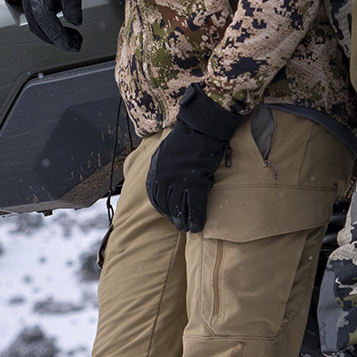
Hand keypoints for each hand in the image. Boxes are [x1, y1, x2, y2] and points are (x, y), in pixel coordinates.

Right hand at [24, 0, 93, 51]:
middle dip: (59, 41)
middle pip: (42, 28)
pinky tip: (65, 34)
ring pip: (40, 31)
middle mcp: (30, 2)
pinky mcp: (32, 12)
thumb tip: (75, 21)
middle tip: (76, 46)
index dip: (60, 34)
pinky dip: (52, 34)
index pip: (47, 19)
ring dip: (56, 39)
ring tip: (74, 41)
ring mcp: (28, 7)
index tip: (73, 43)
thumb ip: (73, 1)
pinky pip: (40, 28)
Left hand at [144, 86, 243, 233]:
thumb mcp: (164, 152)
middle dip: (172, 218)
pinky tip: (197, 226)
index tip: (167, 215)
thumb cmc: (186, 137)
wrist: (201, 128)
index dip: (161, 209)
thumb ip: (161, 167)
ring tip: (187, 228)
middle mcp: (164, 179)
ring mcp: (180, 182)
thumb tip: (161, 179)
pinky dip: (196, 219)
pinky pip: (194, 207)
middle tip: (178, 225)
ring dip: (183, 222)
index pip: (154, 197)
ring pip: (179, 209)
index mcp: (155, 171)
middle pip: (166, 205)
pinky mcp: (196, 184)